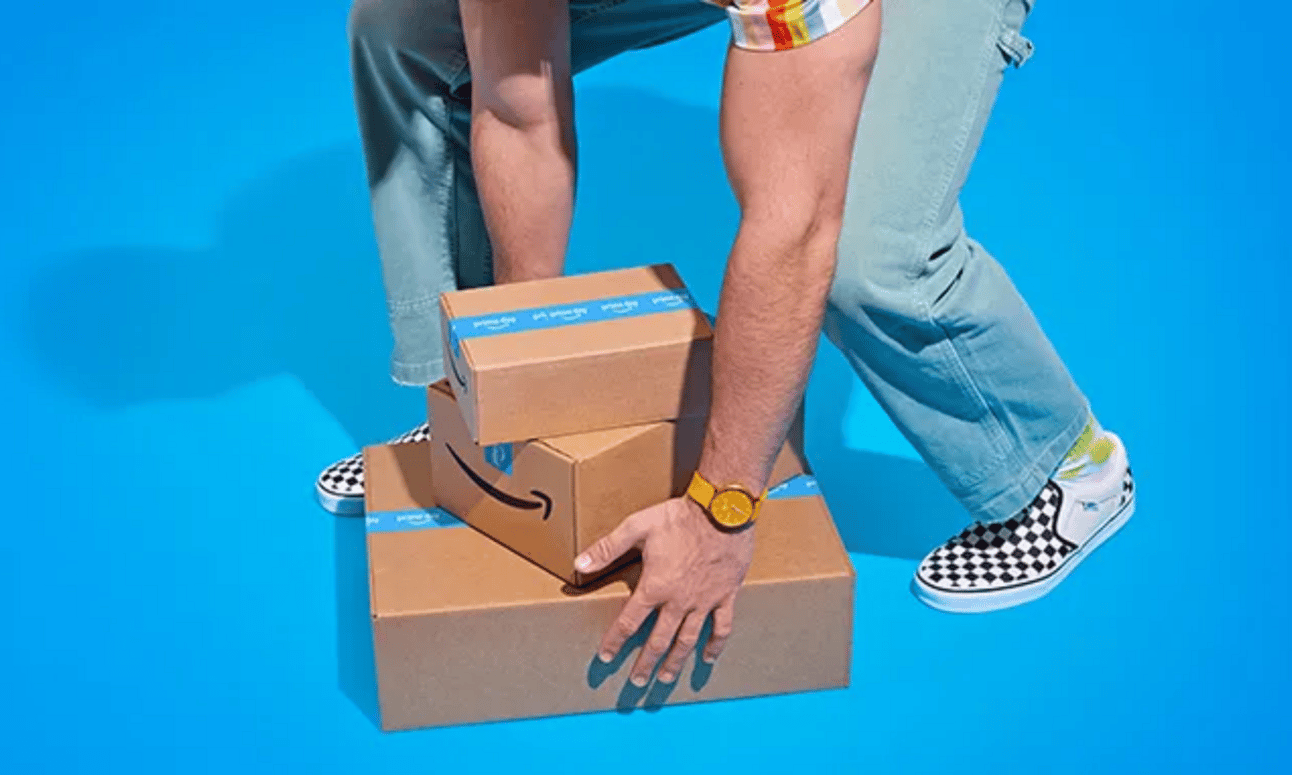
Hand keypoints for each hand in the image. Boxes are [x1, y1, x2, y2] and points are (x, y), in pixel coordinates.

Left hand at [575, 496, 755, 685]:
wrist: (724, 509)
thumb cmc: (679, 516)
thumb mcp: (638, 526)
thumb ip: (607, 548)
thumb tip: (579, 564)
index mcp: (655, 586)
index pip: (629, 622)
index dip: (615, 641)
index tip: (606, 657)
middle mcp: (679, 601)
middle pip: (659, 640)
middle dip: (645, 663)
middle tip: (636, 682)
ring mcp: (704, 601)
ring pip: (688, 640)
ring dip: (675, 662)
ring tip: (665, 678)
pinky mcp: (726, 595)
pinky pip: (721, 626)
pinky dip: (715, 644)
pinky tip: (708, 657)